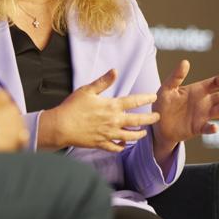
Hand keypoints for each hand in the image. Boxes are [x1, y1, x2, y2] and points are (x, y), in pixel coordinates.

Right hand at [39, 68, 159, 151]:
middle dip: (150, 119)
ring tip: (144, 133)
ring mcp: (109, 134)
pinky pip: (116, 147)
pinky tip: (123, 144)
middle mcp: (114, 121)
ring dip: (139, 135)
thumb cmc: (73, 107)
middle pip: (137, 121)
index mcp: (112, 106)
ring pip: (130, 137)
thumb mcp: (87, 90)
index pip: (134, 101)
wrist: (61, 126)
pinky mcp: (101, 144)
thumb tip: (115, 71)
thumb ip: (103, 82)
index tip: (154, 97)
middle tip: (157, 118)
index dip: (146, 98)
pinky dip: (122, 146)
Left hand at [153, 59, 218, 159]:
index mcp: (198, 90)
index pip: (212, 84)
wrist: (158, 124)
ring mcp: (203, 115)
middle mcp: (204, 102)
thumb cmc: (163, 103)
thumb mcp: (167, 88)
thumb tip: (185, 62)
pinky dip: (212, 128)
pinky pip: (207, 128)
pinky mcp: (198, 128)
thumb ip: (176, 77)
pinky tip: (215, 127)